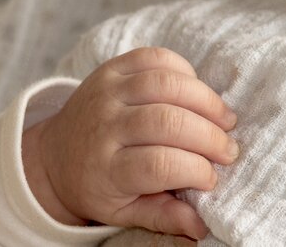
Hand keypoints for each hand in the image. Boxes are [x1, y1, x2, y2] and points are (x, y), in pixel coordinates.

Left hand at [22, 47, 237, 239]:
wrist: (56, 153)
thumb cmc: (96, 186)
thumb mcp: (122, 212)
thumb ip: (162, 217)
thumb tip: (201, 227)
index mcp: (106, 169)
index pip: (160, 165)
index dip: (197, 170)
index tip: (212, 178)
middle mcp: (104, 126)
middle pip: (168, 122)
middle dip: (210, 136)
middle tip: (229, 150)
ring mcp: (107, 92)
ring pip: (165, 84)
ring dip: (205, 100)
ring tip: (224, 118)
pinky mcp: (112, 69)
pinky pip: (154, 57)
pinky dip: (183, 70)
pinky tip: (196, 91)